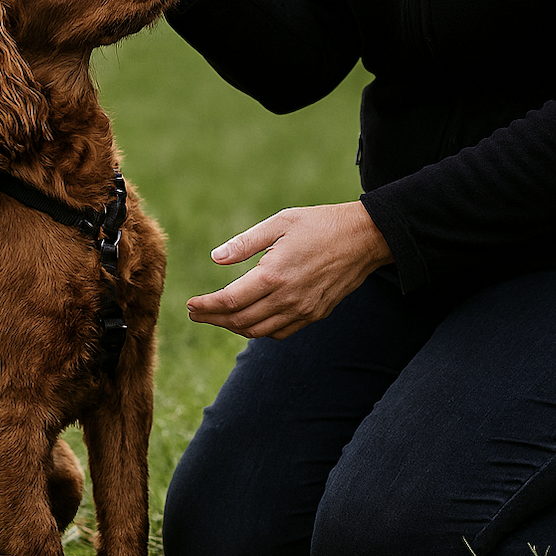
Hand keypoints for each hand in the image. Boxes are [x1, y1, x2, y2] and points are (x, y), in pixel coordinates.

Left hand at [186, 202, 392, 339]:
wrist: (364, 238)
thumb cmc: (319, 224)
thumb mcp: (279, 223)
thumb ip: (245, 242)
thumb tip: (216, 258)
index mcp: (274, 275)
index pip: (230, 301)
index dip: (206, 306)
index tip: (190, 304)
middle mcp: (287, 298)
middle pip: (240, 321)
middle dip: (213, 319)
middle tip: (196, 313)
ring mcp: (303, 310)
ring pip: (259, 331)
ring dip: (234, 327)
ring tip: (218, 317)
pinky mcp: (315, 314)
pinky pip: (280, 332)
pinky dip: (260, 331)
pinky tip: (249, 320)